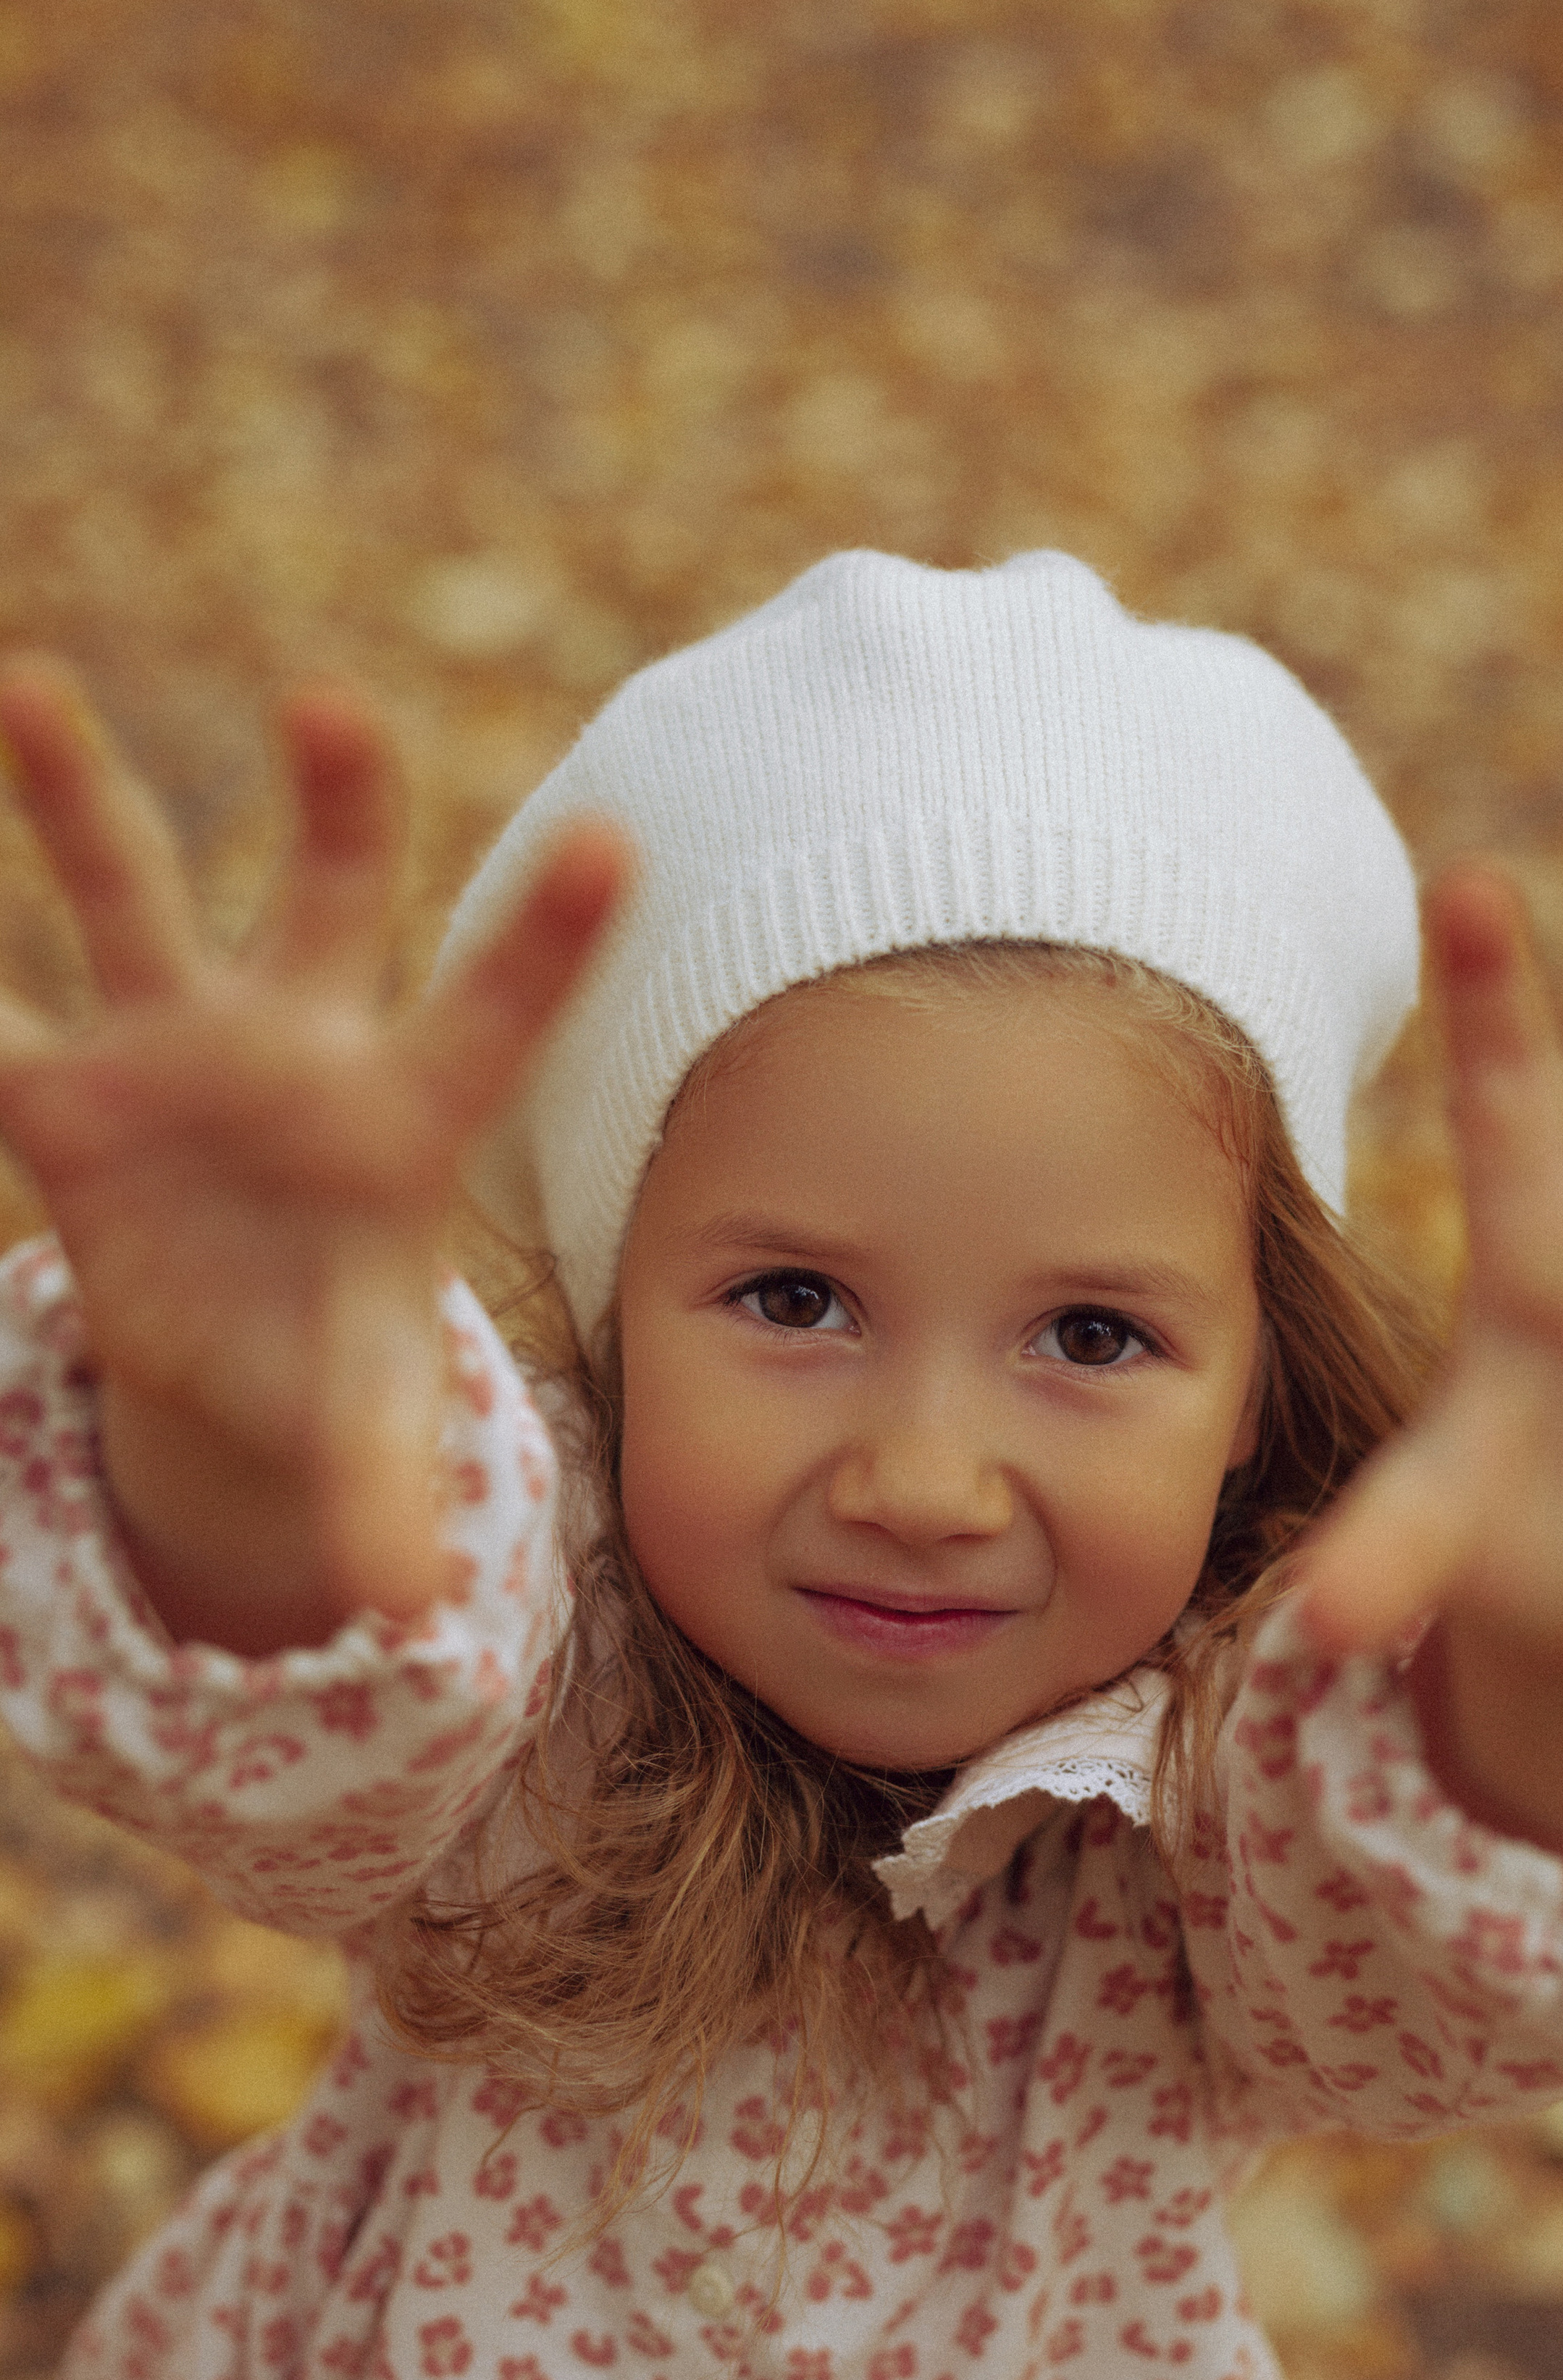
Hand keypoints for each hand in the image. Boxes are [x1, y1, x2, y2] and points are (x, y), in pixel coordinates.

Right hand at [0, 659, 630, 1650]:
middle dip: (338, 804)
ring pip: (134, 896)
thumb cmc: (332, 1349)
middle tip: (337, 703)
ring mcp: (174, 1051)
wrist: (232, 1337)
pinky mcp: (66, 1096)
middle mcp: (294, 1048)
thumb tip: (414, 1617)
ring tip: (35, 689)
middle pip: (330, 900)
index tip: (614, 843)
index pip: (492, 1017)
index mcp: (401, 1119)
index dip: (544, 940)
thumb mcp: (365, 1414)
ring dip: (79, 798)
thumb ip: (386, 1487)